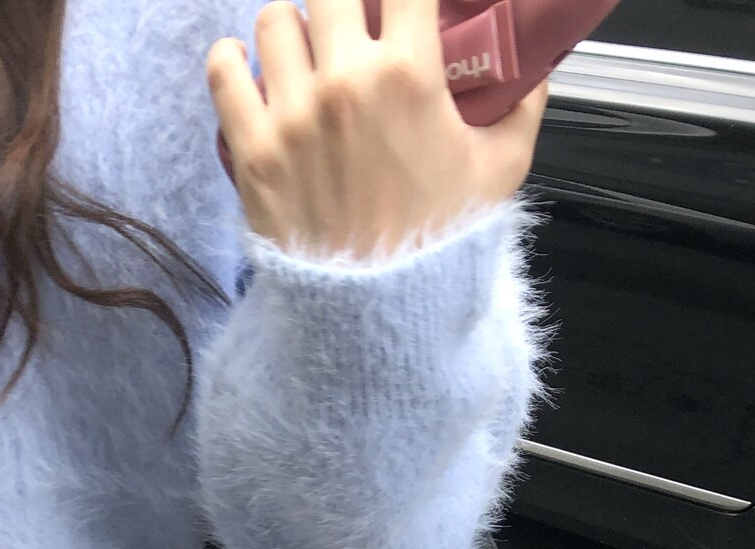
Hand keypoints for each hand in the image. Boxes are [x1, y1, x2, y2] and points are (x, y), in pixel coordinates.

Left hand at [207, 0, 547, 260]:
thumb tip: (531, 70)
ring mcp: (291, 116)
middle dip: (344, 3)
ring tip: (303, 48)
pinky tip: (245, 64)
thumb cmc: (438, 241)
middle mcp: (344, 83)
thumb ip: (521, 107)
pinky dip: (231, 60)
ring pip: (275, 21)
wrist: (375, 312)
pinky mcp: (252, 152)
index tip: (400, 6)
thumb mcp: (501, 169)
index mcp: (407, 73)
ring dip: (292, 26)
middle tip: (351, 26)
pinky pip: (223, 73)